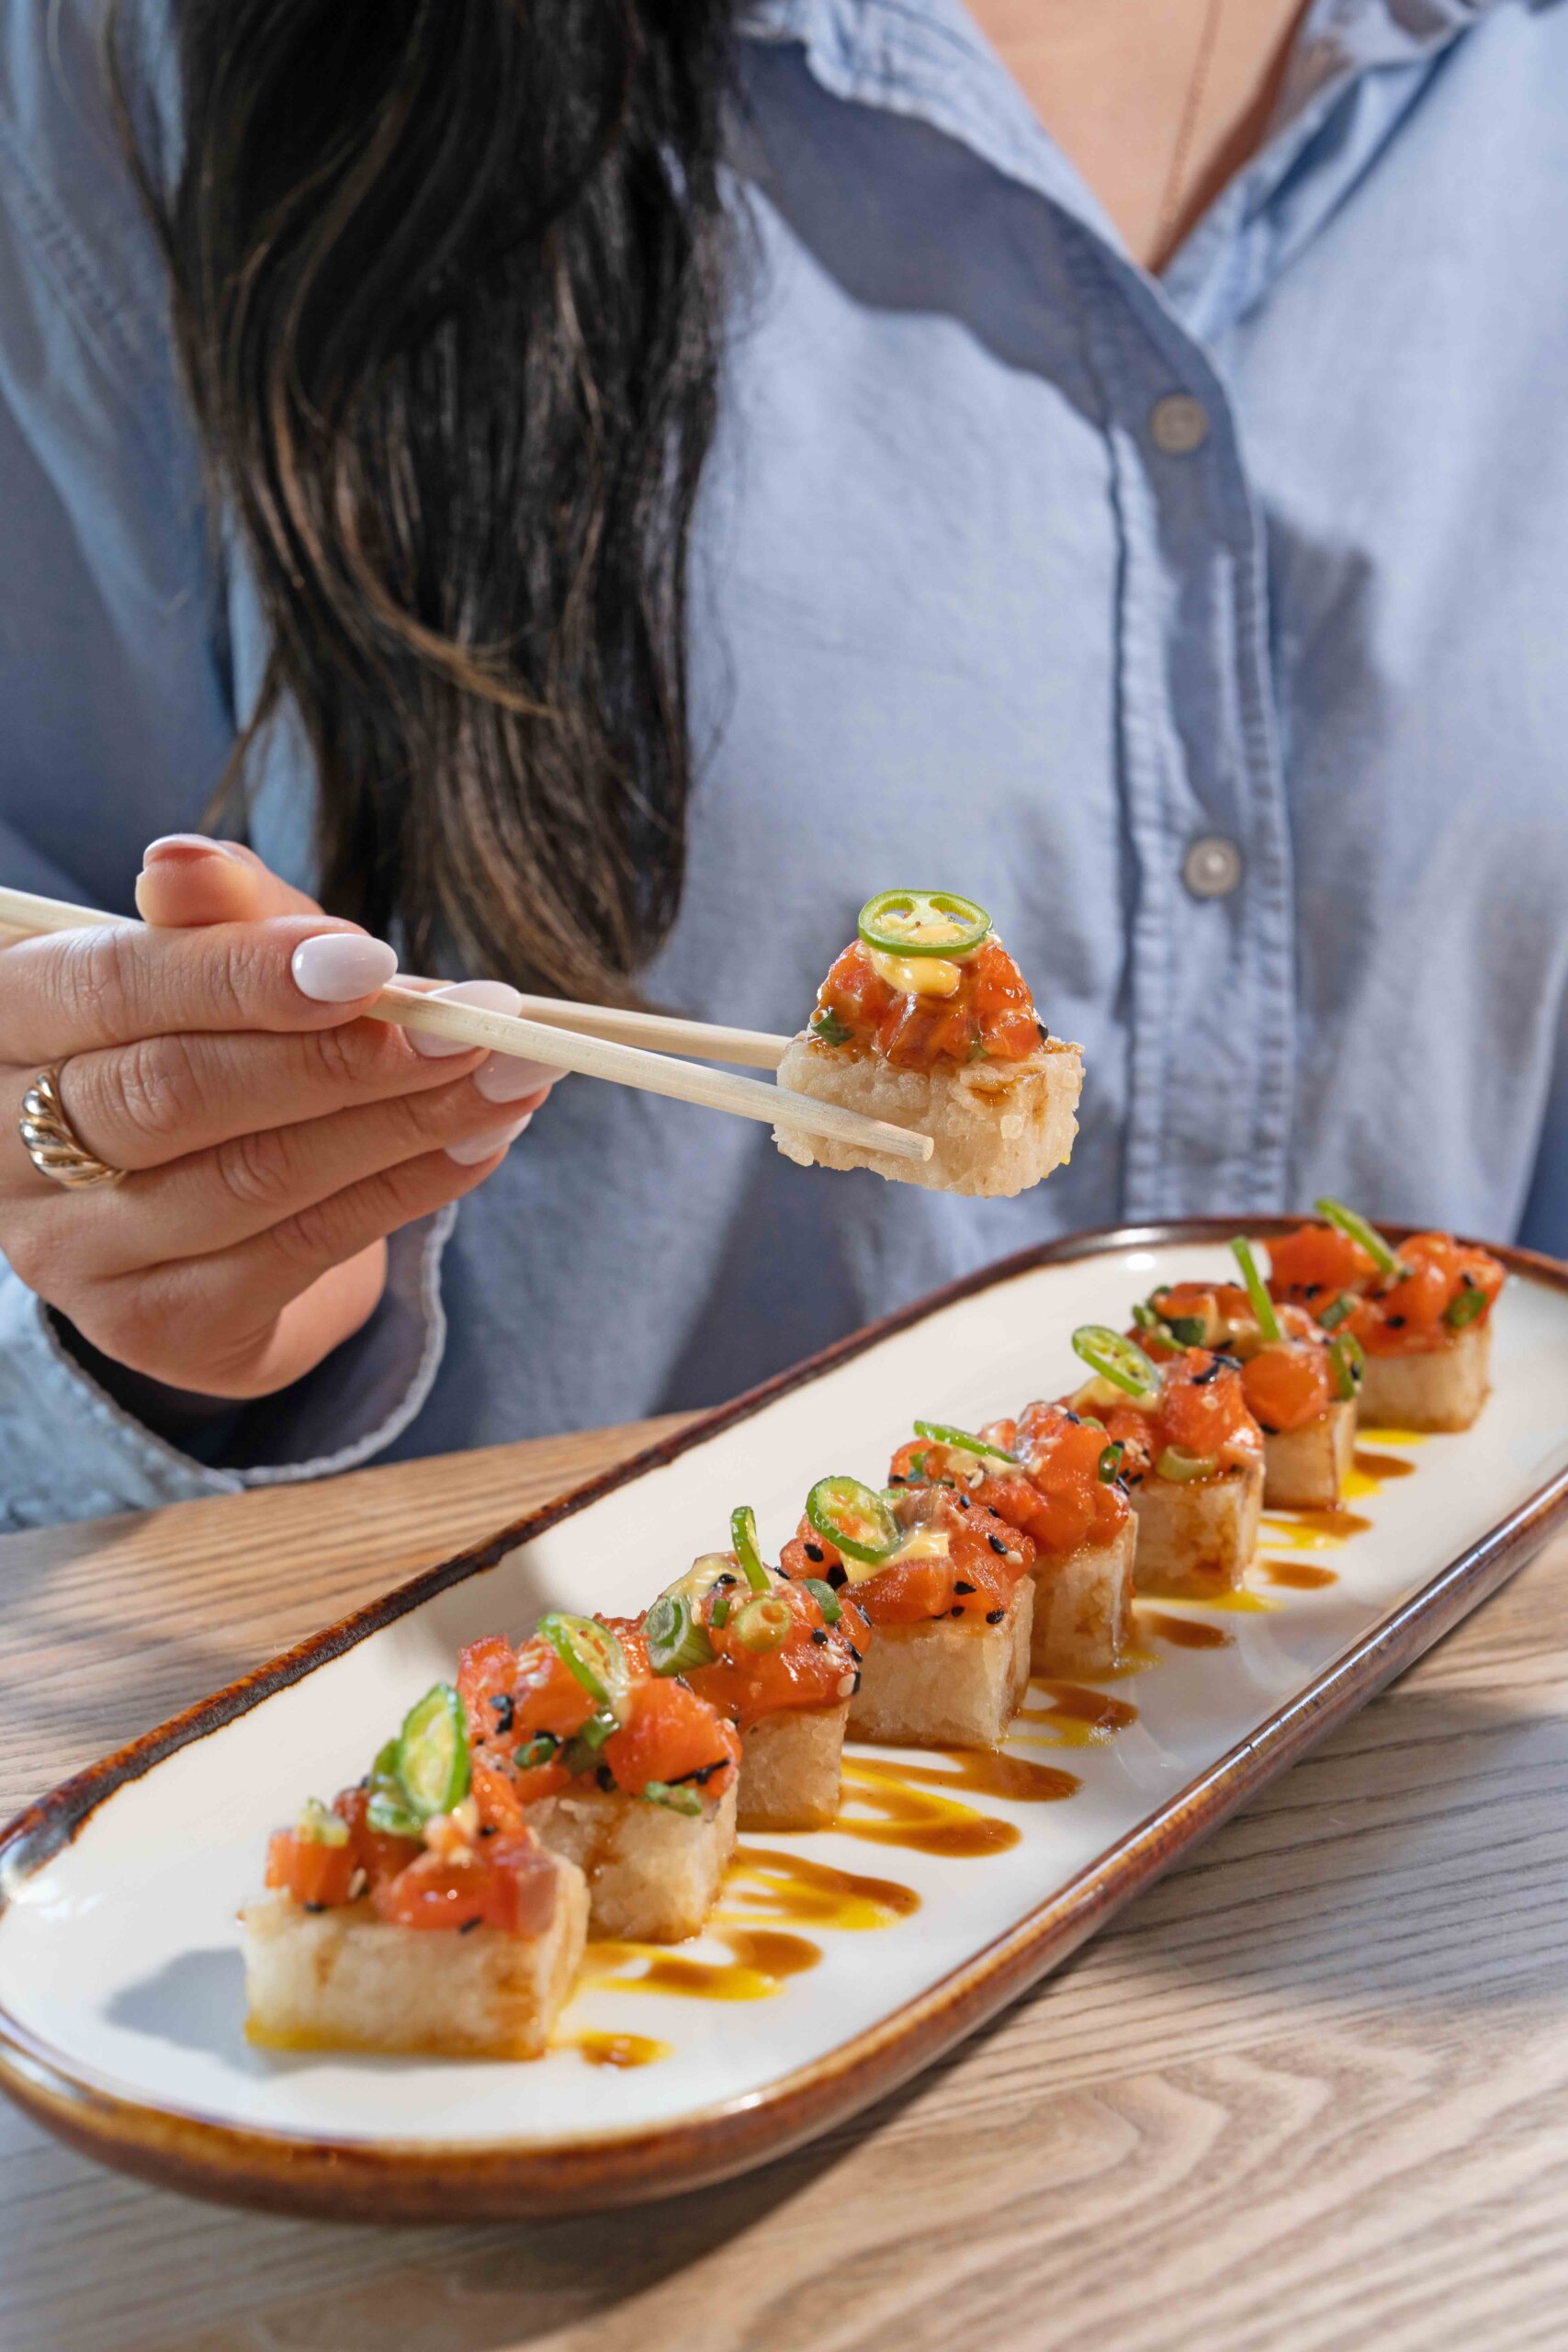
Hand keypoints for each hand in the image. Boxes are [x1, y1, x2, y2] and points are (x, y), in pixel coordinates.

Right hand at [0, 837, 558, 1399]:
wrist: (199, 1218)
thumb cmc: (207, 1046)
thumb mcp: (217, 962)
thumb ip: (220, 915)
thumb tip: (187, 859)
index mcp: (12, 1024)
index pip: (114, 988)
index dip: (242, 973)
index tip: (372, 961)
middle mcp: (9, 1148)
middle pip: (178, 1095)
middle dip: (344, 1056)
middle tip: (475, 1024)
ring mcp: (77, 1254)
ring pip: (255, 1179)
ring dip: (406, 1122)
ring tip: (509, 1076)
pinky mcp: (158, 1326)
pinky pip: (301, 1250)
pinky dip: (409, 1188)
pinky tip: (480, 1141)